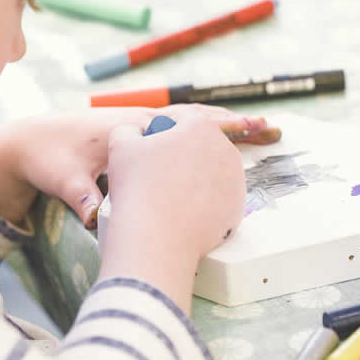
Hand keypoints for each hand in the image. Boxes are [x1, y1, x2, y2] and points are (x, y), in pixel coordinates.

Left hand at [0, 106, 274, 228]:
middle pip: (200, 117)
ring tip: (258, 134)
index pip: (190, 120)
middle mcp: (145, 121)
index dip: (225, 125)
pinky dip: (204, 136)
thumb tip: (96, 218)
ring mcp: (144, 127)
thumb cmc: (50, 158)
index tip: (256, 128)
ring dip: (223, 128)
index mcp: (135, 126)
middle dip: (236, 123)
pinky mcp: (140, 137)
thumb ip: (82, 197)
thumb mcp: (65, 179)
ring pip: (193, 123)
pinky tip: (219, 151)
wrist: (30, 142)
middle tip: (271, 129)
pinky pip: (180, 133)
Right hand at [97, 106, 248, 306]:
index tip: (153, 145)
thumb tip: (137, 132)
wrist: (157, 238)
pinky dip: (204, 202)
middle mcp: (226, 149)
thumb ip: (129, 130)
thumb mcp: (121, 146)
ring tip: (171, 192)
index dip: (164, 131)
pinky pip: (218, 197)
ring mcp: (237, 179)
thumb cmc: (138, 188)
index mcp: (201, 127)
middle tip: (160, 172)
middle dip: (184, 154)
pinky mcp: (238, 206)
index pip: (183, 121)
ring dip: (195, 177)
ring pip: (212, 172)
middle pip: (201, 146)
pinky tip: (184, 209)